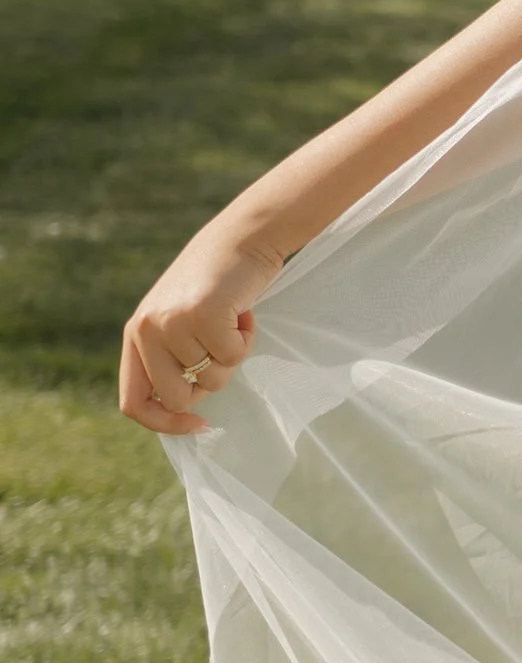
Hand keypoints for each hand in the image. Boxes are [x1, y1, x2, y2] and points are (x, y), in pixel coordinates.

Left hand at [120, 215, 287, 437]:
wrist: (241, 238)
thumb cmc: (216, 285)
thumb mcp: (177, 322)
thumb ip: (169, 358)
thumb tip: (181, 408)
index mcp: (135, 334)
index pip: (133, 402)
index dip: (165, 424)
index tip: (198, 423)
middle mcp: (146, 329)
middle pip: (177, 398)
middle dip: (208, 385)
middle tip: (220, 350)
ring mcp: (173, 322)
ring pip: (212, 379)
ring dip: (232, 355)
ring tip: (230, 320)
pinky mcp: (203, 314)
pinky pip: (234, 356)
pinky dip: (246, 338)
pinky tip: (241, 311)